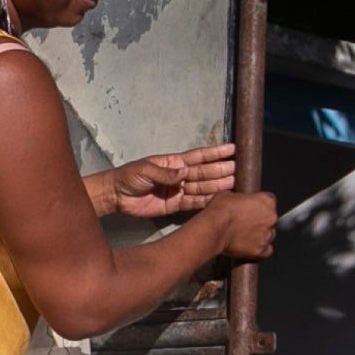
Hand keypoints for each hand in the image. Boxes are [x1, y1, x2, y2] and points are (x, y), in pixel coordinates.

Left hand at [88, 143, 238, 219]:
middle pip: (203, 172)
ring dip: (218, 185)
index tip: (231, 149)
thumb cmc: (128, 177)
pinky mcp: (175, 205)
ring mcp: (178, 190)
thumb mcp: (145, 171)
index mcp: (173, 162)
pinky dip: (207, 202)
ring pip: (202, 187)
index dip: (215, 153)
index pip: (198, 156)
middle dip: (220, 170)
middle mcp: (179, 175)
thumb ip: (164, 173)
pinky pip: (194, 204)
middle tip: (238, 168)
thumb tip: (184, 172)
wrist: (116, 196)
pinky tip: (220, 199)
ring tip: (235, 182)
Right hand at [211, 191, 279, 260]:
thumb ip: (239, 198)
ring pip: (269, 236)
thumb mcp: (228, 194)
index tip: (251, 208)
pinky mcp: (261, 250)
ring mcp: (267, 235)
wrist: (215, 228)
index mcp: (266, 201)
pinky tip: (249, 247)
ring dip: (260, 236)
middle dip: (260, 221)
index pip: (269, 201)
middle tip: (246, 223)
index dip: (259, 205)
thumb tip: (236, 201)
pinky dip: (259, 250)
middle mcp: (271, 218)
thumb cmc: (220, 210)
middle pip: (270, 219)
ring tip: (245, 236)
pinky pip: (266, 251)